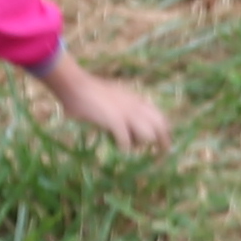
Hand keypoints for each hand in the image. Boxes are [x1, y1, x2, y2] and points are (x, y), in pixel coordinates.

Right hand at [31, 56, 170, 152]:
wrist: (76, 85)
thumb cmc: (90, 92)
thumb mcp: (115, 98)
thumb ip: (124, 108)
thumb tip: (128, 126)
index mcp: (137, 100)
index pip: (160, 117)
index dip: (165, 131)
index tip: (164, 143)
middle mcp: (136, 106)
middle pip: (160, 127)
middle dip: (163, 142)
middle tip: (161, 155)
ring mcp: (126, 113)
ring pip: (148, 135)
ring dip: (140, 144)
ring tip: (129, 146)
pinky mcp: (114, 120)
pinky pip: (126, 140)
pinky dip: (124, 147)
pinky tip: (119, 149)